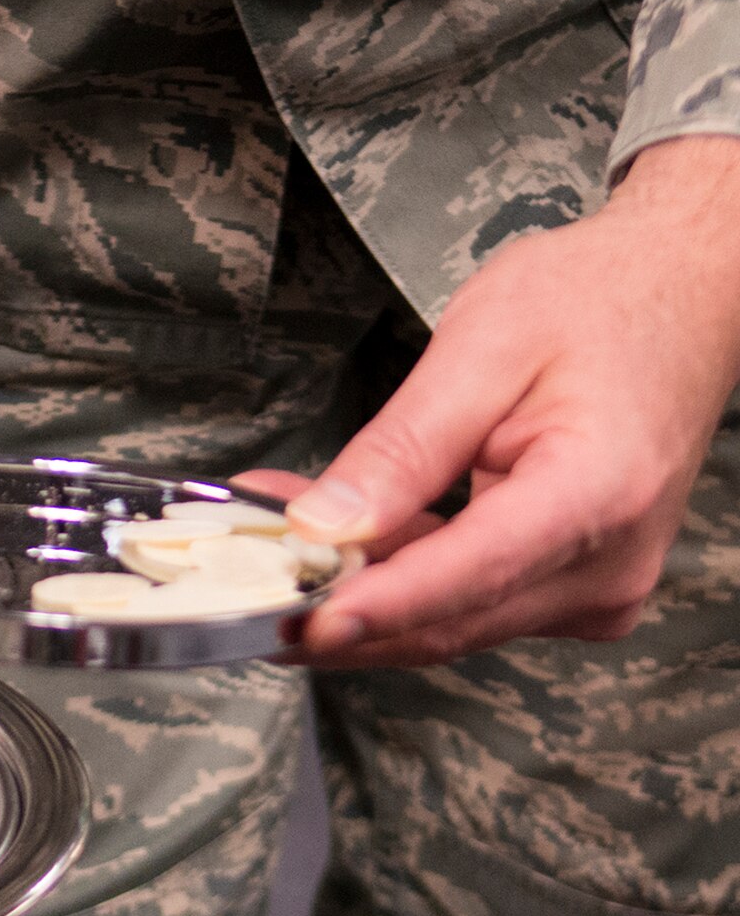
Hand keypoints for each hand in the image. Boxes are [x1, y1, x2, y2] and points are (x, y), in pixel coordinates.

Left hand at [265, 136, 739, 667]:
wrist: (680, 292)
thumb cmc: (595, 301)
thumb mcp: (481, 347)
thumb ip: (402, 448)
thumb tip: (323, 526)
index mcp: (596, 495)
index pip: (465, 576)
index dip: (370, 608)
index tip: (294, 623)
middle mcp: (604, 565)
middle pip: (444, 620)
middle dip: (333, 604)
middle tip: (235, 581)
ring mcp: (591, 589)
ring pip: (444, 620)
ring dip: (352, 591)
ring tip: (265, 540)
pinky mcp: (568, 589)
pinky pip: (463, 602)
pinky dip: (392, 579)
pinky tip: (331, 542)